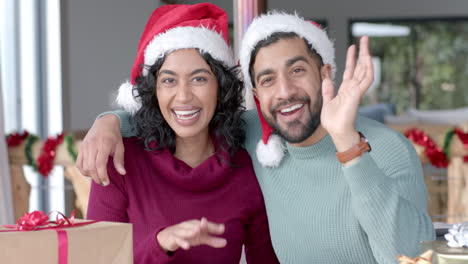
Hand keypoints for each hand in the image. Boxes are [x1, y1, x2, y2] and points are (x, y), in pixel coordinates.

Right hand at [76, 114, 125, 185]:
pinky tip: (90, 173)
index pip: (99, 164)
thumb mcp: (120, 147)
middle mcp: (92, 145)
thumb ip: (119, 161)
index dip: (102, 175)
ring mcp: (85, 146)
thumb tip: (122, 173)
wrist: (104, 123)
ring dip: (90, 175)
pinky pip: (78, 163)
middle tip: (104, 183)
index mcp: (103, 144)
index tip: (107, 182)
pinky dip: (83, 170)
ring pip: (83, 166)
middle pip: (91, 167)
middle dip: (97, 178)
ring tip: (99, 178)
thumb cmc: (114, 136)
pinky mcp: (81, 148)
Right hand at [156, 218, 226, 252]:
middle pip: (196, 225)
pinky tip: (187, 246)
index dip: (213, 226)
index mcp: (196, 224)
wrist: (168, 236)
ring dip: (191, 231)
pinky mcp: (173, 238)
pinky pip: (177, 240)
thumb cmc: (187, 235)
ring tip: (197, 231)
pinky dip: (182, 242)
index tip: (222, 228)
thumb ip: (212, 240)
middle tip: (207, 223)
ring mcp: (180, 231)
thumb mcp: (201, 238)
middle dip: (202, 225)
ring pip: (186, 231)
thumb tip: (225, 242)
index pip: (206, 225)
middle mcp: (189, 226)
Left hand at [320, 36, 373, 150]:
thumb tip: (326, 77)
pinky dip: (368, 70)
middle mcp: (353, 88)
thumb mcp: (327, 101)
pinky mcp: (357, 95)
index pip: (351, 70)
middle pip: (360, 66)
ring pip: (365, 70)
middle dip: (362, 52)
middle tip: (364, 38)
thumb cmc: (333, 121)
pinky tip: (368, 59)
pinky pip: (366, 80)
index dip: (351, 58)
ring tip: (365, 43)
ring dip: (366, 56)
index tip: (352, 47)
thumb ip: (328, 89)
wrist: (336, 131)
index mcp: (346, 90)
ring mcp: (356, 91)